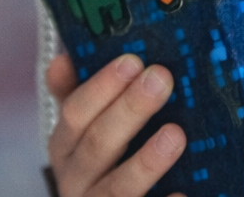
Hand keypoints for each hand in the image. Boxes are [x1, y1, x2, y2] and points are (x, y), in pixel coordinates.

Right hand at [45, 52, 186, 196]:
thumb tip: (62, 59)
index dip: (101, 88)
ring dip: (145, 162)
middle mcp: (76, 179)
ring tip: (175, 135)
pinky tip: (182, 193)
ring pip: (117, 188)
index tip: (132, 61)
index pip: (74, 114)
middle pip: (97, 146)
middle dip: (129, 111)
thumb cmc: (99, 158)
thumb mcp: (83, 128)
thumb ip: (75, 94)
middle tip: (161, 79)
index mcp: (66, 147)